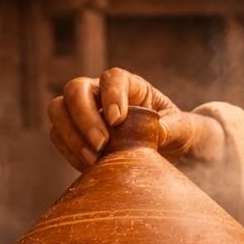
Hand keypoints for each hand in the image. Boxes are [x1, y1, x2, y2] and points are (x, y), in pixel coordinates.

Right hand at [47, 67, 223, 171]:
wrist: (171, 154)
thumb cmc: (179, 134)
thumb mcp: (185, 129)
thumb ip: (173, 128)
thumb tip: (156, 133)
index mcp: (131, 85)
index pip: (112, 77)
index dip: (111, 95)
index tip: (118, 120)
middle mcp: (101, 92)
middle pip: (76, 89)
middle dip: (84, 116)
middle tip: (101, 144)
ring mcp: (84, 111)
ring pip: (58, 109)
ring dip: (71, 134)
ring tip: (93, 159)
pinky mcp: (74, 133)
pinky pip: (57, 135)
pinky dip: (69, 150)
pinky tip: (89, 166)